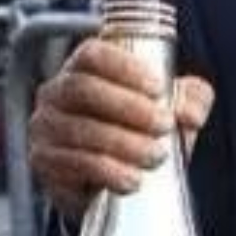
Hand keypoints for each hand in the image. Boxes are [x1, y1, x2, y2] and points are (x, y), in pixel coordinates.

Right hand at [28, 39, 215, 219]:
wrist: (111, 181)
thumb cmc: (140, 132)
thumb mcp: (172, 108)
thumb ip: (190, 98)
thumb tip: (189, 112)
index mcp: (85, 69)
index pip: (93, 54)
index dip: (125, 67)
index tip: (158, 87)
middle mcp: (57, 93)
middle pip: (83, 88)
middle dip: (129, 107)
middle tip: (164, 126)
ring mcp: (45, 127)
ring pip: (80, 129)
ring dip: (124, 143)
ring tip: (156, 156)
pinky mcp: (45, 162)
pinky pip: (73, 163)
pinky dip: (108, 172)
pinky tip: (132, 179)